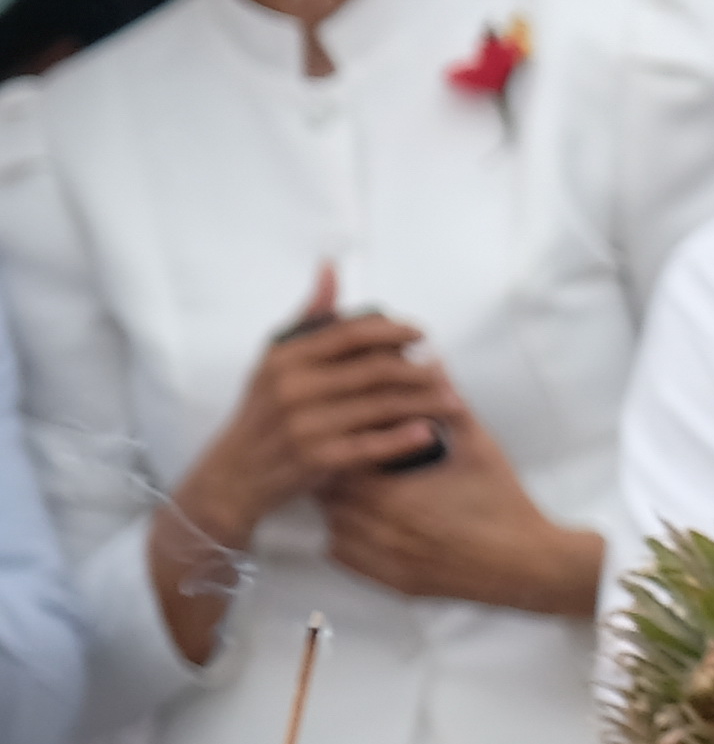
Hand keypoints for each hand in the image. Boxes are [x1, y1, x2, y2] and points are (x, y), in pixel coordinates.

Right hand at [176, 268, 443, 549]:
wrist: (234, 474)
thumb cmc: (263, 411)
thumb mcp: (275, 359)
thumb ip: (310, 317)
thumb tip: (331, 269)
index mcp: (287, 358)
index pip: (352, 333)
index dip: (394, 330)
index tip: (420, 334)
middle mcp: (294, 388)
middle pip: (376, 370)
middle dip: (419, 369)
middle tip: (444, 370)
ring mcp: (306, 425)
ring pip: (381, 406)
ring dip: (423, 401)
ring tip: (450, 399)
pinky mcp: (317, 460)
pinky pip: (372, 445)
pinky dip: (403, 438)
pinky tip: (428, 431)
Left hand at [319, 379, 599, 616]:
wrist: (529, 564)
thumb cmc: (505, 503)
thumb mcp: (480, 448)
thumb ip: (449, 405)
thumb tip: (430, 362)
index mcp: (396, 496)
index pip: (343, 463)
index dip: (346, 445)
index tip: (355, 434)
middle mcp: (382, 532)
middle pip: (329, 496)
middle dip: (338, 474)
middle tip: (350, 457)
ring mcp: (385, 561)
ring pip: (332, 526)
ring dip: (339, 507)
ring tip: (357, 489)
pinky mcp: (392, 582)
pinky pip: (343, 556)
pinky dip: (345, 538)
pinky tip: (366, 522)